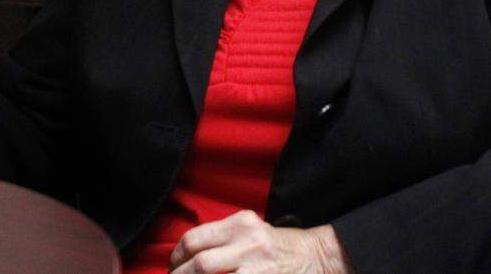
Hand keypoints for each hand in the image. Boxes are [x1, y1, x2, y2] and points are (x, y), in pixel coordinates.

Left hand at [170, 210, 351, 273]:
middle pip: (199, 263)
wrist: (317, 256)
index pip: (195, 239)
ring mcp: (257, 268)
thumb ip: (222, 238)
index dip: (176, 256)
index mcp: (241, 223)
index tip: (173, 266)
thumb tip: (187, 256)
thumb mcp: (251, 230)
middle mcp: (249, 242)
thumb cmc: (278, 246)